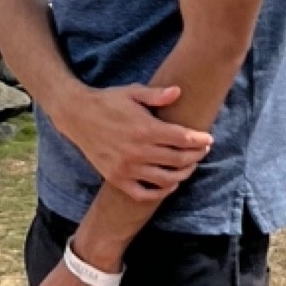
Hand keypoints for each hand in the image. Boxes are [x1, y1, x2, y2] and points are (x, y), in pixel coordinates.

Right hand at [58, 84, 211, 202]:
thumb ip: (157, 95)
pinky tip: (169, 184)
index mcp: (145, 128)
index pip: (182, 139)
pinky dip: (160, 193)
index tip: (208, 139)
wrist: (76, 116)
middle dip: (196, 156)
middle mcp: (138, 151)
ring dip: (183, 174)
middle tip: (202, 151)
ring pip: (165, 179)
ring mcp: (126, 168)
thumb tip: (179, 92)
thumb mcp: (132, 92)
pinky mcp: (116, 179)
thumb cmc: (107, 102)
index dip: (199, 140)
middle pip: (178, 160)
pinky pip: (143, 194)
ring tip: (189, 167)